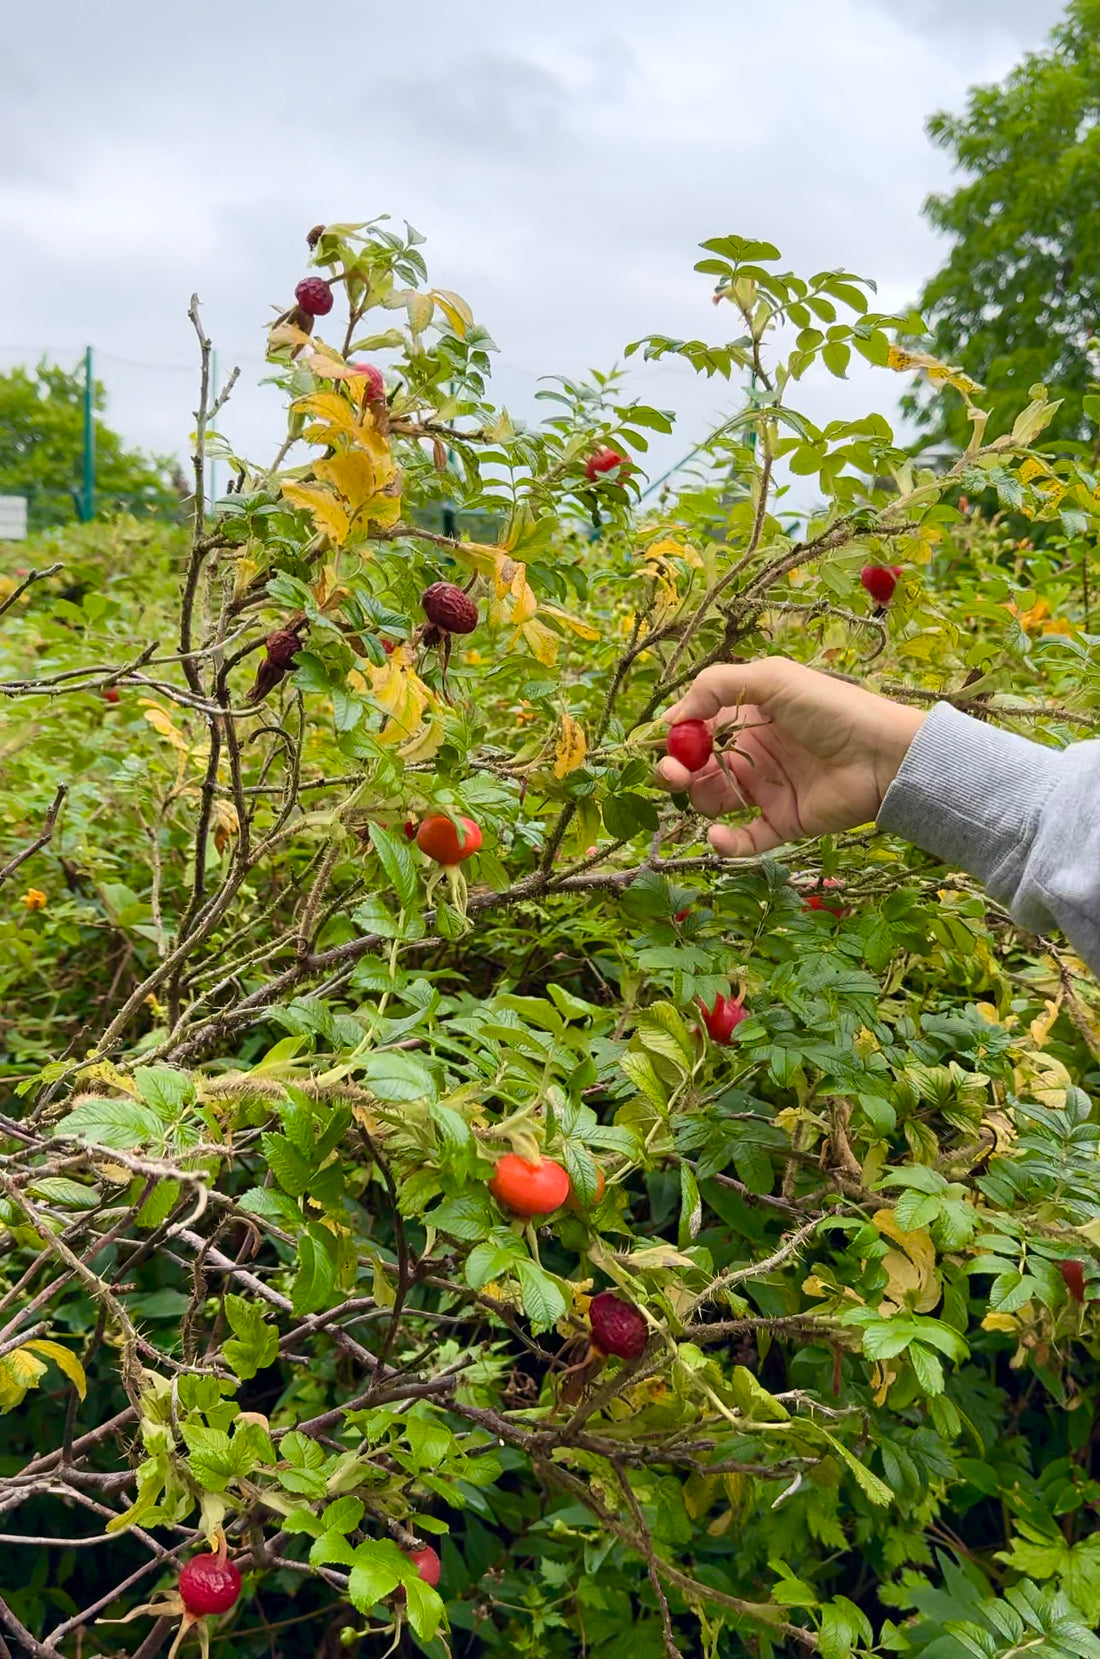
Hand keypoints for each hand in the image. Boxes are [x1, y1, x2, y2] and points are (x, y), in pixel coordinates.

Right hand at [656, 657, 925, 856]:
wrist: (883, 754)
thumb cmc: (831, 708)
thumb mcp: (772, 677)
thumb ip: (715, 686)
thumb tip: (672, 717)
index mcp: (749, 716)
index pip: (698, 728)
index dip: (675, 736)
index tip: (661, 743)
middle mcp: (753, 753)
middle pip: (697, 768)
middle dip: (676, 770)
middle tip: (672, 774)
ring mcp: (767, 789)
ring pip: (713, 801)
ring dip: (696, 800)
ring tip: (697, 792)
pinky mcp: (783, 822)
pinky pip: (744, 838)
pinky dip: (726, 842)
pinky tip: (717, 835)